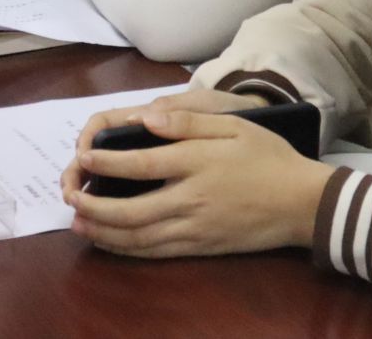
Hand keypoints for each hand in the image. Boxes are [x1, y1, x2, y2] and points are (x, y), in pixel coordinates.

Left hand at [64, 102, 334, 258]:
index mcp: (196, 163)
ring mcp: (196, 228)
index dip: (105, 164)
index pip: (139, 164)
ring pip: (140, 237)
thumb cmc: (267, 156)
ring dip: (105, 232)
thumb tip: (146, 118)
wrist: (301, 202)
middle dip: (94, 207)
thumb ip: (187, 121)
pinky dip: (129, 250)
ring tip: (79, 223)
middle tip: (70, 198)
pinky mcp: (202, 247)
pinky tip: (113, 243)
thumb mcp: (233, 125)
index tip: (83, 158)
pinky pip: (158, 252)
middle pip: (131, 210)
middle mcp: (191, 199)